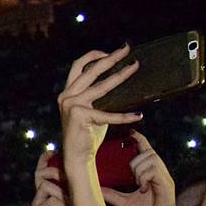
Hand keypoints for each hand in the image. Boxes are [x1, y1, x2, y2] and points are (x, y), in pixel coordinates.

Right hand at [31, 149, 72, 205]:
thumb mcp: (76, 203)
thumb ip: (75, 190)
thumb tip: (85, 174)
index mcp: (48, 191)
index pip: (42, 171)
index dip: (44, 160)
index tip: (52, 151)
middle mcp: (40, 195)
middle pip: (40, 174)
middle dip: (54, 172)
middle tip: (65, 177)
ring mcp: (37, 203)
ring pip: (46, 185)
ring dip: (61, 193)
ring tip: (68, 205)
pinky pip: (49, 200)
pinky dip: (60, 205)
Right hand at [57, 46, 143, 174]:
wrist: (76, 156)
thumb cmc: (86, 134)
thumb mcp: (89, 110)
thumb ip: (95, 96)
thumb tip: (117, 80)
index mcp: (67, 93)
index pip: (78, 67)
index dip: (93, 55)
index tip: (110, 52)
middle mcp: (66, 97)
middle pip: (91, 71)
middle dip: (111, 58)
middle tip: (127, 49)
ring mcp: (72, 106)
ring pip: (102, 87)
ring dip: (121, 75)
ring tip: (134, 67)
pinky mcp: (81, 117)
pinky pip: (109, 115)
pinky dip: (125, 116)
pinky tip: (138, 115)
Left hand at [102, 131, 184, 205]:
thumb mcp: (124, 203)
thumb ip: (112, 193)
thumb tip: (95, 187)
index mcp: (152, 176)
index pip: (147, 152)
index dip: (140, 140)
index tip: (129, 132)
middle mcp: (161, 175)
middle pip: (149, 152)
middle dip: (135, 160)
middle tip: (131, 177)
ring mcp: (165, 180)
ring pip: (151, 159)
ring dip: (139, 169)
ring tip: (138, 184)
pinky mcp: (167, 187)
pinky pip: (155, 171)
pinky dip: (144, 177)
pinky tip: (143, 189)